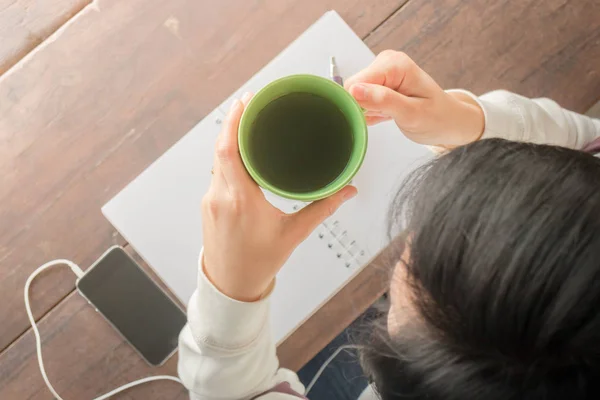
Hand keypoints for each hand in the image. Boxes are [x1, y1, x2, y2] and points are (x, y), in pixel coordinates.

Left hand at [201, 93, 357, 301]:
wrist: (231, 285)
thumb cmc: (260, 262)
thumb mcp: (294, 234)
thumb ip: (322, 209)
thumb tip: (348, 191)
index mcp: (241, 200)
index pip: (228, 151)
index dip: (234, 122)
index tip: (245, 102)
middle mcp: (221, 196)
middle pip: (220, 148)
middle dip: (232, 122)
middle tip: (250, 102)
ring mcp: (210, 200)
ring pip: (216, 159)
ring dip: (228, 139)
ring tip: (246, 121)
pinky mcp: (208, 204)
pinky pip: (215, 172)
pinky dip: (226, 156)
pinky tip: (239, 151)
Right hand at [345, 50, 483, 147]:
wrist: (450, 122)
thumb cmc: (437, 119)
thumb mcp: (412, 114)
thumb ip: (383, 101)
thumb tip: (354, 91)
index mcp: (394, 64)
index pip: (354, 83)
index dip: (357, 104)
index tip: (373, 118)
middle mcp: (386, 62)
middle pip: (353, 88)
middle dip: (364, 108)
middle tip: (388, 116)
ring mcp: (382, 72)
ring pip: (355, 95)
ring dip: (369, 111)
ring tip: (391, 115)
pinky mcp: (379, 82)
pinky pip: (362, 98)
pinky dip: (372, 111)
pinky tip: (388, 114)